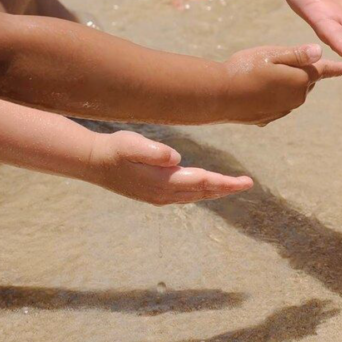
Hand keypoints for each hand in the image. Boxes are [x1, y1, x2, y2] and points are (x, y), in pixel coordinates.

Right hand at [84, 130, 252, 204]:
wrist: (93, 162)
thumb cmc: (115, 149)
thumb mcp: (131, 145)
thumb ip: (153, 152)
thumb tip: (175, 159)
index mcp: (164, 182)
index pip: (204, 182)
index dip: (226, 182)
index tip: (246, 182)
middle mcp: (165, 193)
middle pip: (204, 191)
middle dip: (227, 188)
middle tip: (248, 184)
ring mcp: (159, 196)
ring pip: (195, 195)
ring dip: (215, 191)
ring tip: (232, 186)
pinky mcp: (154, 194)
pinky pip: (185, 195)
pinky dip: (200, 192)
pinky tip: (205, 188)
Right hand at [222, 44, 341, 124]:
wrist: (218, 96)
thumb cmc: (244, 69)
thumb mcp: (271, 54)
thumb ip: (297, 54)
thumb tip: (320, 52)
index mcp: (301, 80)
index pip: (321, 70)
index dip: (333, 68)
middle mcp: (297, 98)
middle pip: (305, 80)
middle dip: (299, 71)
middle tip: (275, 61)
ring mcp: (283, 110)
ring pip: (291, 92)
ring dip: (284, 83)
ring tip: (261, 74)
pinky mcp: (269, 117)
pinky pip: (278, 103)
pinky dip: (272, 95)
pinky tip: (254, 90)